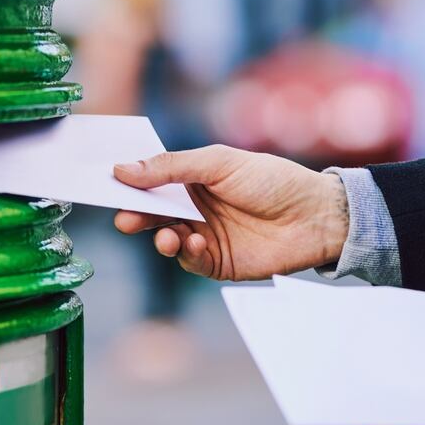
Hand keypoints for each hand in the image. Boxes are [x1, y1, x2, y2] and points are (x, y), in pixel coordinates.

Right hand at [112, 144, 348, 280]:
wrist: (316, 216)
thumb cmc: (273, 180)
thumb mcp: (220, 162)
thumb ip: (171, 167)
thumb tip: (123, 169)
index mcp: (192, 177)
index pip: (151, 179)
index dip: (129, 182)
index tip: (107, 183)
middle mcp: (194, 206)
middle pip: (152, 211)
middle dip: (135, 214)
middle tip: (124, 217)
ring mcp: (204, 234)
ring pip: (165, 238)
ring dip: (159, 237)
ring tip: (167, 235)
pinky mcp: (216, 262)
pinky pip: (189, 260)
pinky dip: (184, 252)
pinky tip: (192, 242)